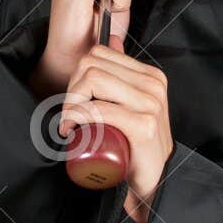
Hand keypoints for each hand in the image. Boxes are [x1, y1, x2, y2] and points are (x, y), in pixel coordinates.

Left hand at [57, 35, 171, 222]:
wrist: (153, 183)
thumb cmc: (138, 147)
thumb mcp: (133, 103)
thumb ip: (124, 71)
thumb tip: (112, 39)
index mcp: (150, 75)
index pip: (100, 54)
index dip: (78, 76)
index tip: (74, 102)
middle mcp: (153, 84)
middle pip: (93, 64)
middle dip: (71, 88)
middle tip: (69, 116)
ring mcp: (150, 103)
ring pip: (93, 80)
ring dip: (71, 101)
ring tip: (70, 123)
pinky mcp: (143, 124)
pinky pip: (99, 108)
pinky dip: (77, 115)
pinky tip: (71, 129)